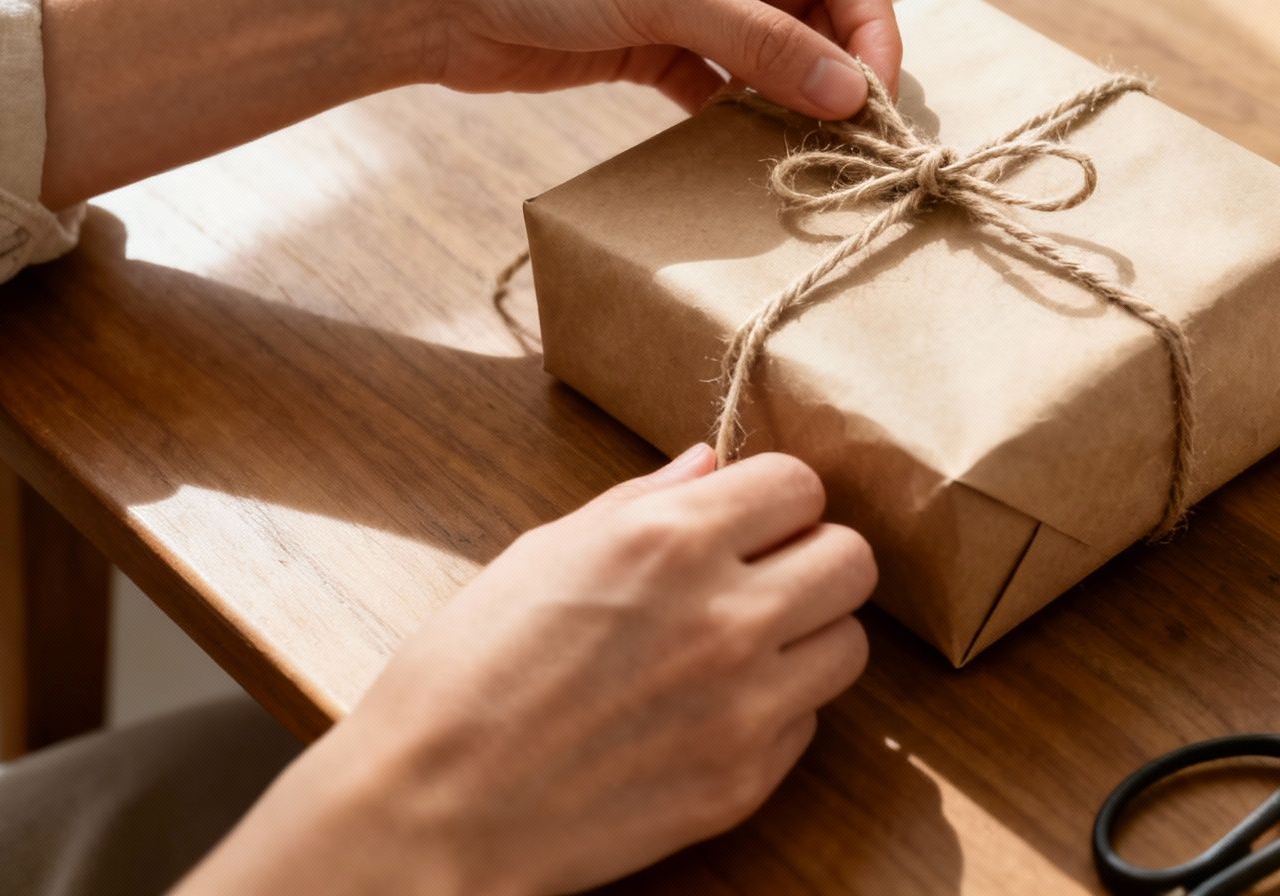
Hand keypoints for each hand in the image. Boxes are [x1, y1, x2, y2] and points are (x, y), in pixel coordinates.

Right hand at [177, 448, 876, 895]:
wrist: (428, 813)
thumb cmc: (460, 677)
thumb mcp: (540, 555)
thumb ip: (641, 504)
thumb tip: (710, 466)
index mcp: (668, 540)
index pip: (800, 484)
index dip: (776, 501)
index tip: (750, 522)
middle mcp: (725, 614)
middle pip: (852, 558)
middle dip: (812, 559)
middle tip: (766, 579)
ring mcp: (744, 703)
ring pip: (850, 642)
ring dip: (809, 638)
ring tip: (745, 650)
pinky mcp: (746, 779)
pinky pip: (808, 722)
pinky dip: (776, 711)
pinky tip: (710, 713)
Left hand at [402, 0, 900, 114]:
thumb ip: (765, 44)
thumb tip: (855, 95)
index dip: (869, 27)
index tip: (879, 99)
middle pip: (814, 7)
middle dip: (835, 67)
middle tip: (856, 138)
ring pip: (773, 47)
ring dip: (791, 94)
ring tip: (811, 148)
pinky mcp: (657, 40)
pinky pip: (726, 80)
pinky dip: (743, 112)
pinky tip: (752, 149)